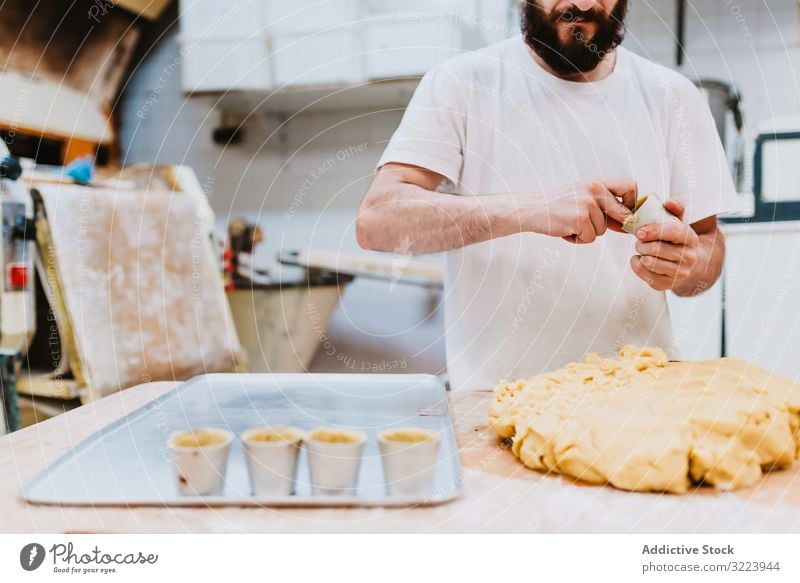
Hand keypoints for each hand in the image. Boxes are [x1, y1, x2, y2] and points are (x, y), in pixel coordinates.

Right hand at [521, 179, 636, 243]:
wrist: (532, 209)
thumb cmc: (558, 205)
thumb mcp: (582, 197)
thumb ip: (604, 206)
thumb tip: (627, 222)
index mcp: (597, 182)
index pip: (630, 186)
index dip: (632, 203)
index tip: (626, 214)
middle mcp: (595, 190)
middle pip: (622, 213)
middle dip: (616, 225)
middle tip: (598, 226)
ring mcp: (587, 204)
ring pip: (602, 230)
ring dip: (588, 233)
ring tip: (571, 225)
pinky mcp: (579, 219)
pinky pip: (589, 238)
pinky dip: (577, 239)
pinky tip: (566, 230)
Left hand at [630, 200, 701, 290]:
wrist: (691, 266)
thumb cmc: (679, 241)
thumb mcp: (681, 223)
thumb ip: (675, 210)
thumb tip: (670, 202)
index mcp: (692, 239)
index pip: (675, 232)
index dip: (655, 230)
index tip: (640, 231)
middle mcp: (689, 258)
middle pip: (658, 249)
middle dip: (642, 243)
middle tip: (639, 240)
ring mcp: (679, 274)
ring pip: (650, 262)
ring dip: (640, 253)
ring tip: (642, 249)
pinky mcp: (666, 285)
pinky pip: (644, 274)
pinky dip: (636, 264)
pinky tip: (640, 259)